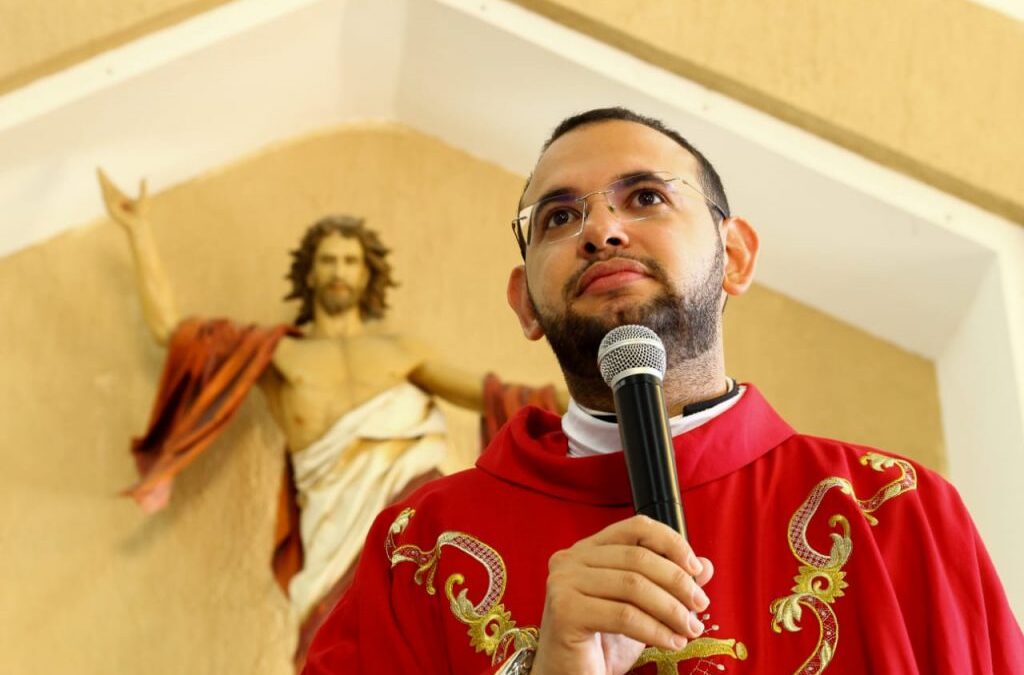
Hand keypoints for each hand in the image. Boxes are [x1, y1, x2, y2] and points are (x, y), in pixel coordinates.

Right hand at [97, 168, 148, 230]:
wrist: (138, 224)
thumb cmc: (141, 213)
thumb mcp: (143, 198)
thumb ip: (143, 188)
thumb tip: (145, 178)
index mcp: (120, 196)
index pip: (111, 185)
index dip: (106, 178)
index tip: (100, 169)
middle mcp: (114, 200)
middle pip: (106, 187)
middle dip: (103, 178)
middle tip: (99, 168)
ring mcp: (111, 205)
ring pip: (106, 192)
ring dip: (104, 183)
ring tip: (102, 174)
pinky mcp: (111, 209)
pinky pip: (111, 200)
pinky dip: (112, 196)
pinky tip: (112, 191)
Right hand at [530, 515, 713, 674]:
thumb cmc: (603, 643)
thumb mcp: (643, 608)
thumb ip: (668, 583)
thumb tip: (705, 566)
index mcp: (588, 549)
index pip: (636, 527)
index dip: (671, 543)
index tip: (696, 569)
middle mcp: (570, 559)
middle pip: (638, 557)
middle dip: (677, 583)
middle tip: (700, 606)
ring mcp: (563, 583)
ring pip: (633, 586)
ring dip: (671, 609)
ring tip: (690, 629)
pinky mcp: (564, 611)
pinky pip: (624, 615)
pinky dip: (655, 629)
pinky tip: (672, 642)